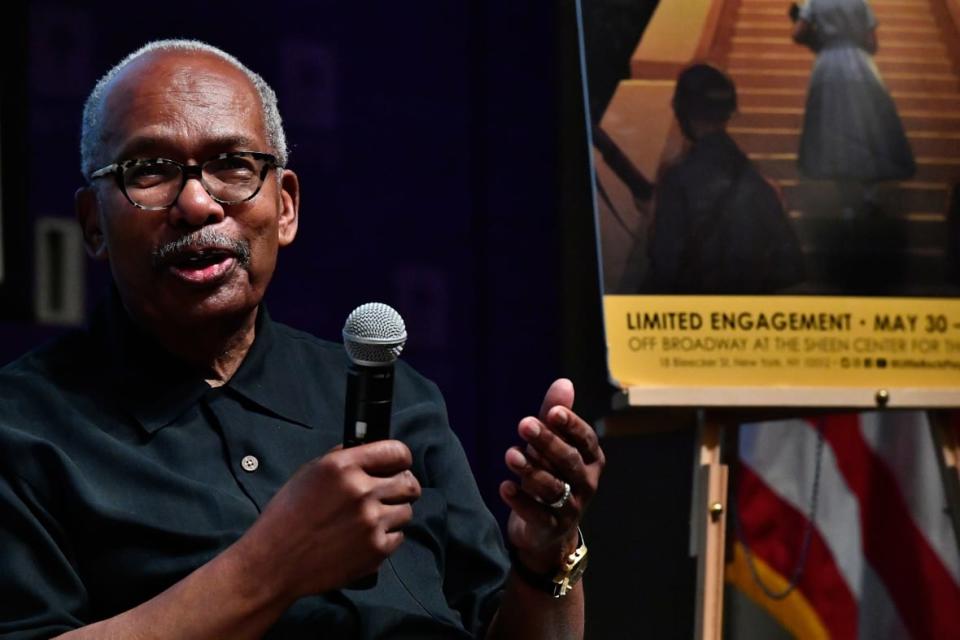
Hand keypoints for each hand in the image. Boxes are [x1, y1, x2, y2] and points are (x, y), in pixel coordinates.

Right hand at [235, 440, 420, 600]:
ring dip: (393, 513)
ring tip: (369, 519)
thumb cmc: (287, 516)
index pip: (397, 452)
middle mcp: (361, 491)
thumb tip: (371, 450)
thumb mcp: (309, 473)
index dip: (400, 459)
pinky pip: (398, 536)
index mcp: (343, 466)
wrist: (274, 563)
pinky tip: (363, 538)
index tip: (399, 465)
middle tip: (391, 493)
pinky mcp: (375, 550)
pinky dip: (386, 537)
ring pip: (406, 511)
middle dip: (402, 487)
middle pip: (409, 483)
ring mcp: (371, 522)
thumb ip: (344, 459)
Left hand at [499, 379, 604, 572]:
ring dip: (531, 470)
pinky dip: (520, 501)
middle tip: (524, 425)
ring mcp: (571, 508)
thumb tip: (564, 382)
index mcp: (591, 459)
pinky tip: (504, 487)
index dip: (571, 425)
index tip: (553, 412)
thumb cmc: (553, 475)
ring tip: (510, 455)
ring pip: (553, 487)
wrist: (548, 529)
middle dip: (548, 442)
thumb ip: (555, 416)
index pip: (586, 439)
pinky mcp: (551, 528)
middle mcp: (586, 483)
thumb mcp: (553, 444)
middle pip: (569, 461)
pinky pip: (537, 514)